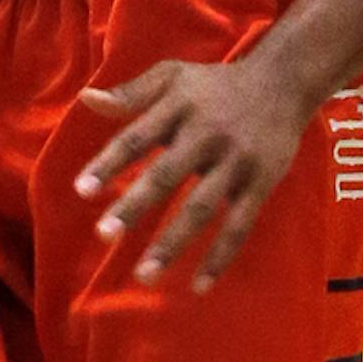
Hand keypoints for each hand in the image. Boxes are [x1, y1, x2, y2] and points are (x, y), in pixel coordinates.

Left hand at [76, 54, 318, 292]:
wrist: (281, 83)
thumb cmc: (213, 83)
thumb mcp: (171, 75)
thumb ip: (130, 93)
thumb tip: (86, 99)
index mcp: (177, 107)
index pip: (136, 138)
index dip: (108, 163)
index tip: (81, 190)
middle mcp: (205, 134)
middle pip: (166, 175)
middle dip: (134, 206)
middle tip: (104, 235)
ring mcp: (235, 162)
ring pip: (201, 208)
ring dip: (173, 243)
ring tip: (144, 275)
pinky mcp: (261, 184)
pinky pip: (239, 226)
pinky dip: (220, 257)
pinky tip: (198, 286)